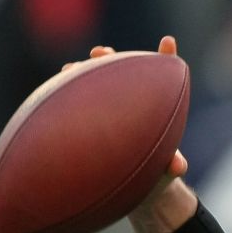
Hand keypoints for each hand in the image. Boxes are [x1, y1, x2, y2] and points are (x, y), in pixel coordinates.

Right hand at [65, 36, 196, 232]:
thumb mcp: (164, 172)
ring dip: (83, 74)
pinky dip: (67, 96)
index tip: (167, 43)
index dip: (165, 58)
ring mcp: (108, 111)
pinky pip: (77, 106)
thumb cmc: (155, 175)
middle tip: (100, 53)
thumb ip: (172, 165)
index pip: (163, 77)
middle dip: (110, 60)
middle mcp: (130, 104)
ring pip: (95, 86)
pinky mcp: (90, 123)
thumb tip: (178, 167)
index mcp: (156, 110)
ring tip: (70, 68)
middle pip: (121, 74)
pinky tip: (53, 92)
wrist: (135, 189)